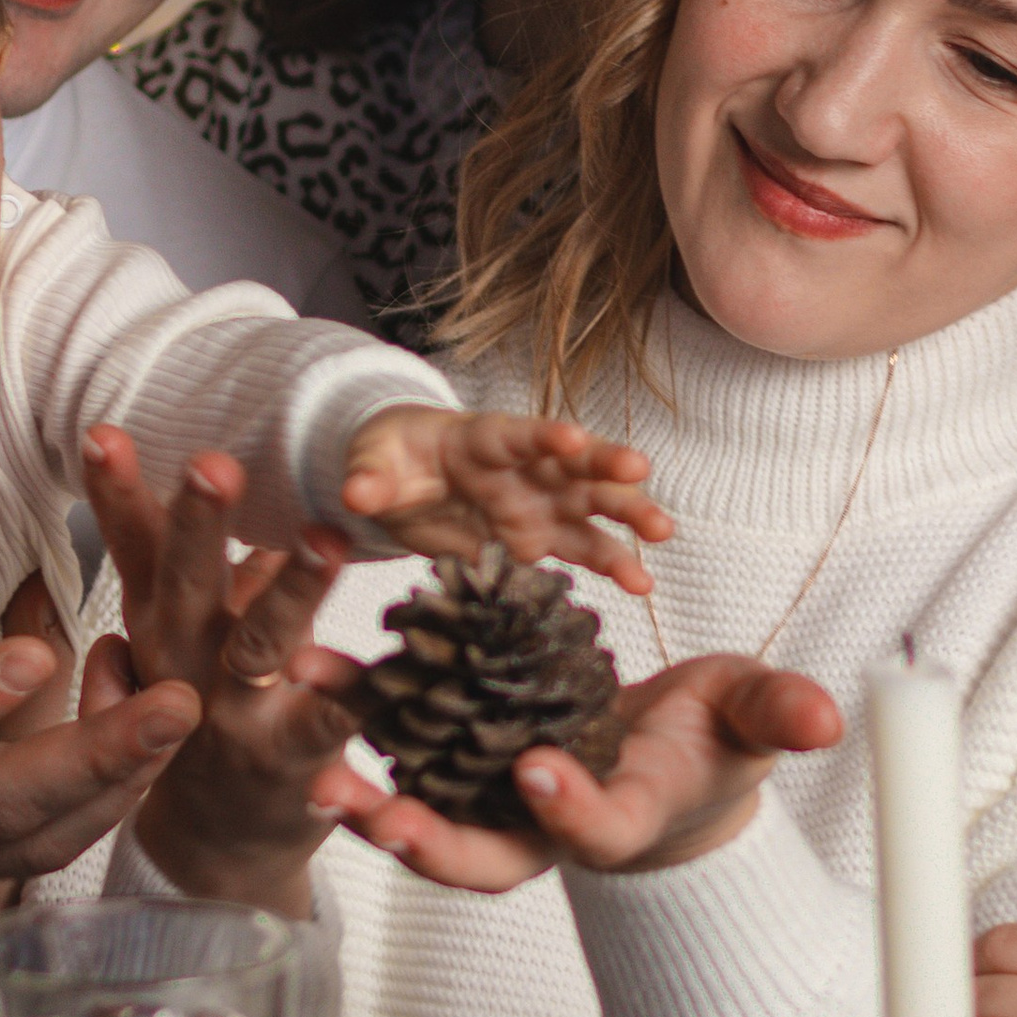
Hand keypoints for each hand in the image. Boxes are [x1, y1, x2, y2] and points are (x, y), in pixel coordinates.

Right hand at [78, 428, 359, 909]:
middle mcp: (189, 667)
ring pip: (261, 646)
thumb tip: (205, 474)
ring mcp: (237, 715)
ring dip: (288, 591)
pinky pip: (331, 722)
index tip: (101, 436)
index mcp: (164, 627)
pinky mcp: (293, 758)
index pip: (135, 550)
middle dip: (196, 524)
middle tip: (213, 463)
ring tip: (323, 537)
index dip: (118, 495)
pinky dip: (355, 697)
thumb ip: (191, 562)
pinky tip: (391, 668)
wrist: (218, 846)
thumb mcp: (182, 637)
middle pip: (188, 586)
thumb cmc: (206, 718)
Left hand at [311, 650, 843, 889]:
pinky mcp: (460, 764)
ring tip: (307, 757)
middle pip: (484, 859)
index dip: (569, 810)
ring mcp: (496, 804)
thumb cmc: (716, 736)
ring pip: (423, 815)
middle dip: (425, 845)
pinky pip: (398, 752)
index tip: (539, 771)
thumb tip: (827, 714)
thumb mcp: (753, 712)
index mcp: (622, 818)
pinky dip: (351, 726)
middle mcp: (548, 826)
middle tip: (373, 814)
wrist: (668, 751)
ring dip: (362, 793)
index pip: (595, 831)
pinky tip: (303, 680)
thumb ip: (779, 713)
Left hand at [339, 403, 670, 596]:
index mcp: (482, 439)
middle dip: (604, 464)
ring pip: (589, 506)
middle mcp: (522, 468)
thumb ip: (368, 476)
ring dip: (625, 517)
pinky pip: (581, 549)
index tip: (571, 439)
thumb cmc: (393, 459)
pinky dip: (612, 563)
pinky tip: (642, 583)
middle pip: (569, 461)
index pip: (516, 434)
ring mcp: (537, 503)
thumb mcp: (372, 461)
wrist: (404, 483)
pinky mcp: (539, 538)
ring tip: (660, 534)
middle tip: (638, 470)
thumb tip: (356, 491)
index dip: (543, 435)